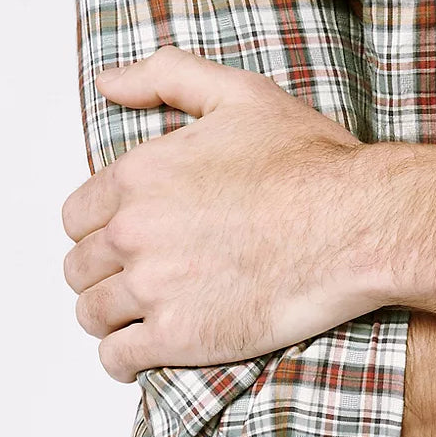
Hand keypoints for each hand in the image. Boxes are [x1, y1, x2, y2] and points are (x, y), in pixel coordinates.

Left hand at [61, 46, 385, 382]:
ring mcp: (154, 288)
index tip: (125, 242)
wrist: (358, 224)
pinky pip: (118, 358)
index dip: (100, 230)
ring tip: (140, 318)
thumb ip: (167, 76)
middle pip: (80, 267)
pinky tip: (145, 353)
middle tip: (139, 280)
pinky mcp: (180, 337)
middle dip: (104, 274)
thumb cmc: (311, 164)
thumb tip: (108, 81)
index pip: (77, 216)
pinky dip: (123, 360)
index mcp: (139, 175)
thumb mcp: (241, 94)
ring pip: (92, 314)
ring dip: (110, 317)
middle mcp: (135, 231)